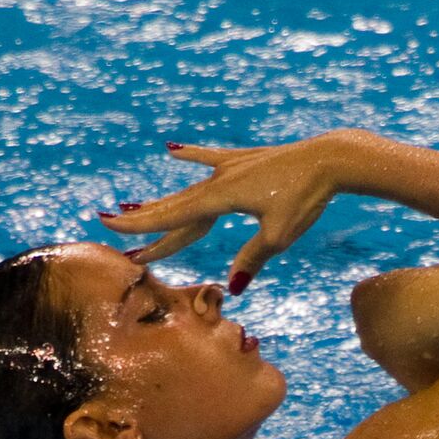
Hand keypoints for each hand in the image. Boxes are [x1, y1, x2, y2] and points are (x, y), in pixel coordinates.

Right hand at [99, 133, 344, 291]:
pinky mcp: (245, 160)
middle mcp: (218, 180)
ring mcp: (230, 167)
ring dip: (162, 201)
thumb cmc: (305, 199)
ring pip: (189, 189)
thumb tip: (231, 288)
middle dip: (145, 221)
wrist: (329, 159)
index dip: (142, 225)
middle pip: (176, 207)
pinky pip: (210, 158)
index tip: (109, 226)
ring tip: (132, 206)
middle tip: (110, 227)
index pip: (174, 217)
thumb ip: (252, 259)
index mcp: (221, 199)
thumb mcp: (279, 235)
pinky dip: (191, 155)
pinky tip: (171, 150)